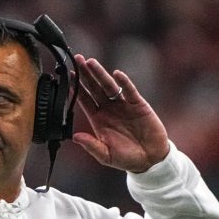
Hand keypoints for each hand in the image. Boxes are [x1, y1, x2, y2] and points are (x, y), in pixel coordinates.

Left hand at [72, 54, 168, 172]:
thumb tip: (75, 137)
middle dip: (85, 74)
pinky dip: (124, 82)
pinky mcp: (138, 104)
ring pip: (109, 86)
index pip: (84, 100)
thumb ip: (91, 146)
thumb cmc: (126, 158)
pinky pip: (130, 91)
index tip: (68, 77)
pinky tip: (117, 74)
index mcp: (98, 119)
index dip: (76, 89)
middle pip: (94, 88)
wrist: (150, 160)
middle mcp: (108, 109)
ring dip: (100, 74)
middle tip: (76, 59)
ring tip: (90, 62)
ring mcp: (123, 105)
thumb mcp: (106, 155)